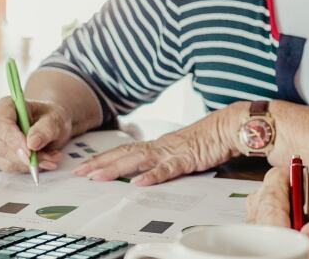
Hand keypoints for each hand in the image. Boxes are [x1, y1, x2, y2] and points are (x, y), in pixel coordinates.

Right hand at [0, 96, 73, 173]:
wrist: (49, 124)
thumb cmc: (49, 117)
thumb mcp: (55, 118)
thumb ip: (45, 128)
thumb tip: (32, 143)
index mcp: (5, 106)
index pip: (0, 124)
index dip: (13, 140)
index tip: (30, 152)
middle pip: (0, 146)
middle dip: (26, 157)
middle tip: (49, 158)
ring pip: (6, 160)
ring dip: (30, 164)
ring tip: (51, 157)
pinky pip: (11, 168)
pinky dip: (29, 168)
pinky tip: (44, 160)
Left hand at [71, 104, 244, 185]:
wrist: (229, 126)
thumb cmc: (209, 138)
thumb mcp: (182, 149)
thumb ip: (165, 158)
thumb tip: (149, 169)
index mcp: (158, 145)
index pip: (125, 150)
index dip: (103, 158)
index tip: (84, 166)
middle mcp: (160, 146)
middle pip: (124, 154)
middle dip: (100, 163)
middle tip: (79, 173)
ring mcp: (172, 152)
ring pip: (138, 160)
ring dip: (116, 168)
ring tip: (97, 177)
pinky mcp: (187, 158)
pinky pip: (168, 169)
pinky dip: (153, 175)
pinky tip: (140, 183)